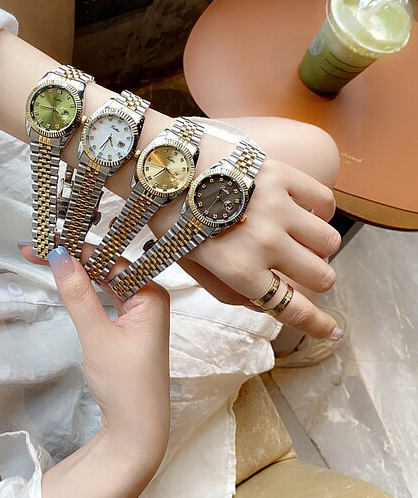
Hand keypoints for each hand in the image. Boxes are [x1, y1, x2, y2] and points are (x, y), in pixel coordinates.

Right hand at [21, 244, 170, 497]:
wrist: (137, 430)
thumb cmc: (124, 383)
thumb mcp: (97, 336)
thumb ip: (78, 294)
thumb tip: (58, 254)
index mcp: (151, 293)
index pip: (110, 259)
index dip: (76, 248)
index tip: (42, 242)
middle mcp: (149, 296)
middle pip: (107, 266)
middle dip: (72, 256)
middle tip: (34, 249)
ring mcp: (140, 311)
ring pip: (104, 281)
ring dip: (76, 271)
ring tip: (42, 257)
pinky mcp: (129, 326)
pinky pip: (105, 297)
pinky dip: (84, 289)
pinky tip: (67, 279)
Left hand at [173, 156, 341, 339]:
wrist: (164, 166)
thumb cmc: (172, 217)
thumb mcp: (190, 264)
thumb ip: (226, 290)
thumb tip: (261, 304)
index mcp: (239, 270)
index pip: (293, 308)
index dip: (319, 325)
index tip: (333, 331)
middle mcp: (264, 243)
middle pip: (321, 277)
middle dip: (316, 281)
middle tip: (300, 269)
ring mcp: (277, 207)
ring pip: (329, 241)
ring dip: (319, 247)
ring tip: (299, 238)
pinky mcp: (282, 175)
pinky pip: (324, 199)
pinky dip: (321, 210)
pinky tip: (306, 211)